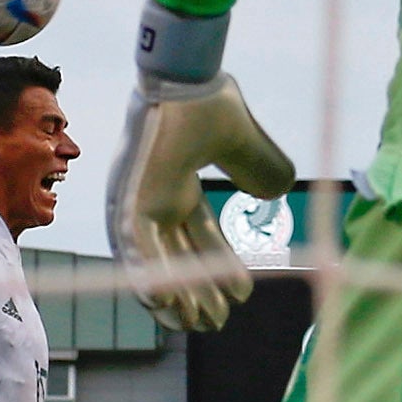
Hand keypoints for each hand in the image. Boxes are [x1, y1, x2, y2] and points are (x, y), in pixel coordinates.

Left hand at [110, 73, 295, 331]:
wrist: (187, 76)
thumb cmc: (206, 100)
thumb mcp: (243, 143)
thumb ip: (259, 167)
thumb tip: (275, 193)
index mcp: (175, 181)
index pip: (197, 236)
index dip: (218, 267)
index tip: (241, 294)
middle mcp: (152, 194)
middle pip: (174, 256)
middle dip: (195, 291)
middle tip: (215, 324)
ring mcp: (135, 198)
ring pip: (151, 262)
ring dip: (170, 295)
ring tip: (194, 326)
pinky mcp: (125, 200)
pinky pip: (132, 248)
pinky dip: (145, 277)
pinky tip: (160, 305)